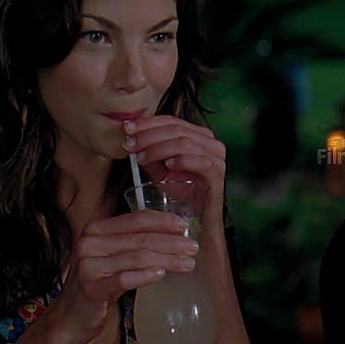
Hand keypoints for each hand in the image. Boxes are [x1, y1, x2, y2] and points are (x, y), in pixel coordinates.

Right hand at [52, 208, 198, 343]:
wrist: (72, 316)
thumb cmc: (99, 283)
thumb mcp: (113, 257)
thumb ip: (134, 243)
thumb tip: (175, 235)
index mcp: (96, 229)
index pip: (136, 219)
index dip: (163, 221)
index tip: (185, 227)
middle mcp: (90, 243)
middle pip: (139, 238)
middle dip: (171, 243)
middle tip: (193, 248)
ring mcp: (88, 265)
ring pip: (137, 257)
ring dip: (166, 260)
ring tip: (187, 264)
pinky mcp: (90, 287)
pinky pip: (124, 279)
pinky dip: (145, 276)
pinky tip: (162, 275)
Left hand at [123, 115, 226, 230]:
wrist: (196, 222)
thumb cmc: (179, 193)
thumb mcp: (159, 169)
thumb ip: (148, 153)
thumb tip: (130, 138)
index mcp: (198, 136)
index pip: (171, 121)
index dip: (147, 123)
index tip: (126, 128)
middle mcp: (211, 144)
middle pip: (176, 129)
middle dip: (149, 135)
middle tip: (129, 144)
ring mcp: (217, 159)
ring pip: (185, 142)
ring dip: (159, 148)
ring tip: (141, 158)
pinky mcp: (218, 176)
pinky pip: (201, 162)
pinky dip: (182, 160)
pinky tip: (167, 165)